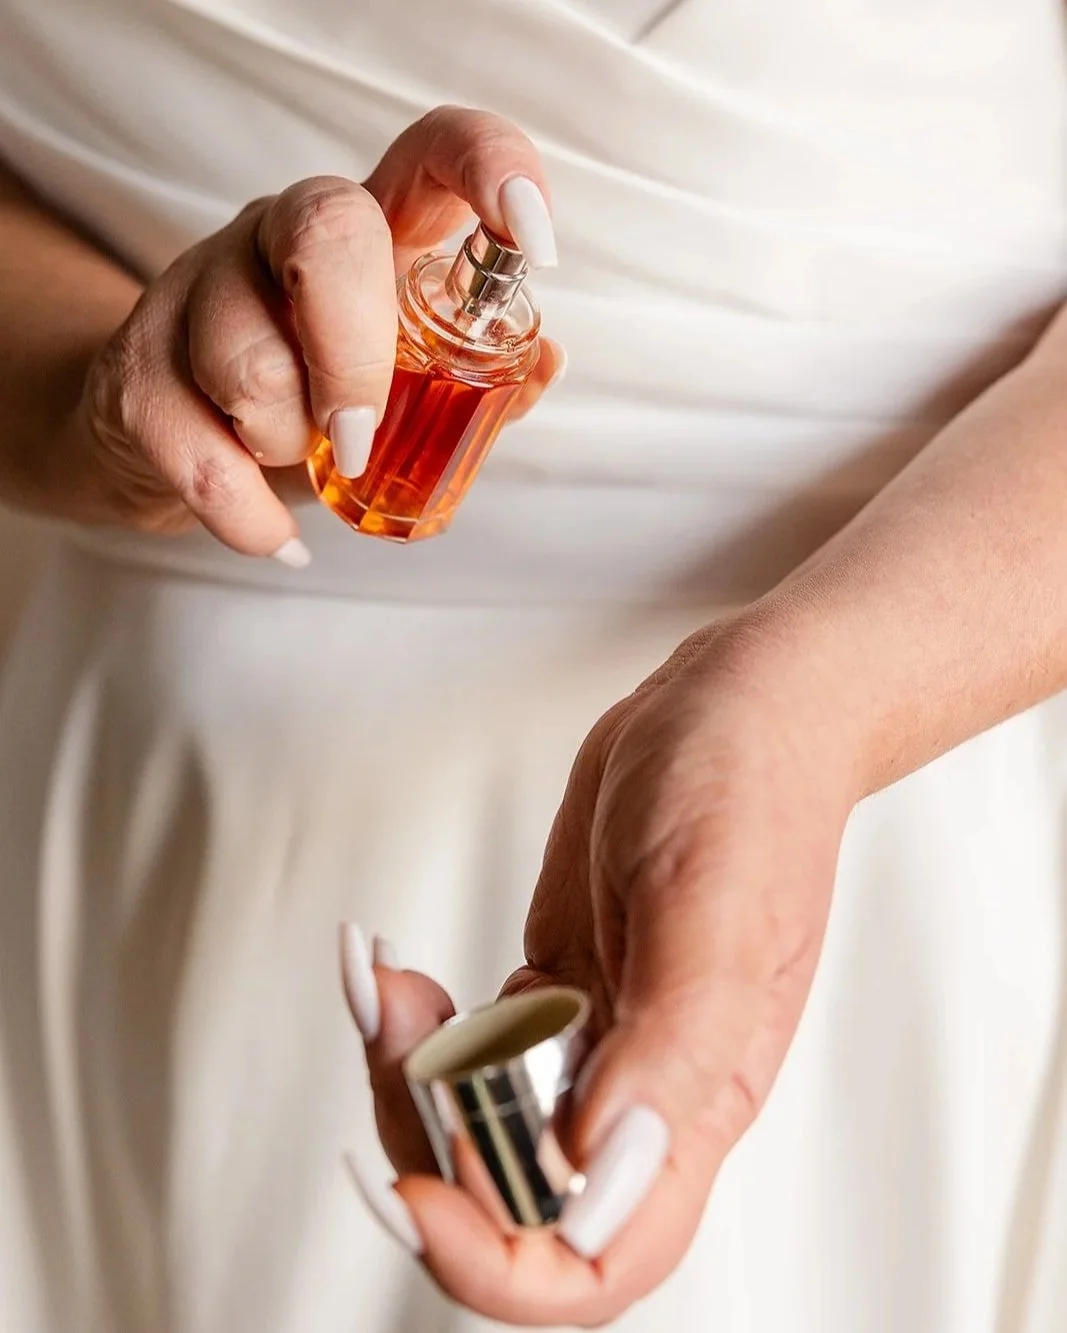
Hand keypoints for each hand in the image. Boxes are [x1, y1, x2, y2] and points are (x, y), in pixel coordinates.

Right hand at [42, 108, 561, 560]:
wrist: (169, 442)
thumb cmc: (308, 407)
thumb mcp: (402, 395)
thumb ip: (473, 385)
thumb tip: (546, 363)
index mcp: (372, 232)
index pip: (435, 150)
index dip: (491, 170)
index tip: (532, 242)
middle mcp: (283, 231)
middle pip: (328, 235)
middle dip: (355, 359)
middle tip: (358, 440)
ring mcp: (200, 283)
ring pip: (253, 363)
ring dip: (287, 447)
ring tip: (293, 457)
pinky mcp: (136, 360)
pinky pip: (202, 455)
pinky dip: (249, 518)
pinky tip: (267, 526)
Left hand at [341, 612, 854, 1325]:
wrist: (733, 713)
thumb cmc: (751, 794)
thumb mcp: (713, 906)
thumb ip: (670, 1040)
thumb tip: (592, 1156)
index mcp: (696, 1103)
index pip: (601, 1257)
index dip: (501, 1263)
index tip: (425, 1190)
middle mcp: (640, 1090)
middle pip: (510, 1201)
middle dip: (426, 1139)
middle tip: (395, 1033)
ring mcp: (593, 1041)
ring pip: (476, 1127)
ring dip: (409, 1076)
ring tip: (387, 985)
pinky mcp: (558, 988)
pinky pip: (471, 1052)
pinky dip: (418, 1029)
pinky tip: (398, 975)